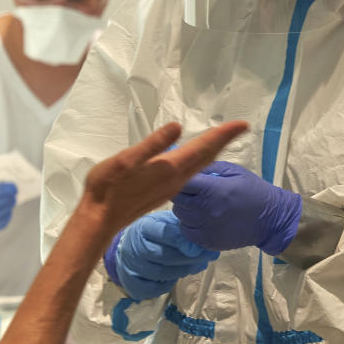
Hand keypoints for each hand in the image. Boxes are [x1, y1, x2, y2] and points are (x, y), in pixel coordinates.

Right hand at [77, 120, 248, 237]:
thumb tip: (177, 127)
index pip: (203, 147)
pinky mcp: (165, 191)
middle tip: (241, 127)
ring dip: (214, 151)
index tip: (243, 124)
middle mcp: (177, 178)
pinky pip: (191, 172)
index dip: (223, 134)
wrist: (100, 219)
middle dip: (224, 141)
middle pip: (207, 157)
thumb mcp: (126, 160)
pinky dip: (201, 160)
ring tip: (223, 138)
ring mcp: (172, 186)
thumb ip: (153, 145)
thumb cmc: (109, 186)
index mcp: (171, 168)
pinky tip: (197, 158)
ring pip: (201, 166)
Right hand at [103, 211, 217, 299]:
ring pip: (161, 273)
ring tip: (196, 265)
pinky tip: (176, 276)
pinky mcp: (132, 283)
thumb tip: (208, 249)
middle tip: (207, 257)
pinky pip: (153, 289)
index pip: (162, 232)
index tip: (198, 247)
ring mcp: (132, 266)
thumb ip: (185, 232)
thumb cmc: (156, 233)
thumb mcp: (167, 223)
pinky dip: (168, 285)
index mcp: (145, 227)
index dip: (181, 240)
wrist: (130, 247)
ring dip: (182, 271)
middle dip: (189, 258)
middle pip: (164, 255)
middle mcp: (135, 246)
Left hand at [172, 161, 301, 253]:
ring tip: (200, 204)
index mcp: (212, 190)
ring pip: (180, 216)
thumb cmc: (252, 190)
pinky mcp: (206, 242)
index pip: (181, 182)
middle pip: (177, 200)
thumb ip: (208, 168)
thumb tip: (186, 165)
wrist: (270, 219)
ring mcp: (205, 228)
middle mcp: (205, 210)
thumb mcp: (232, 171)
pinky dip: (189, 223)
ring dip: (185, 208)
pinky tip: (201, 217)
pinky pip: (186, 231)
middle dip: (181, 192)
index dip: (180, 178)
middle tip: (193, 190)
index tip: (185, 177)